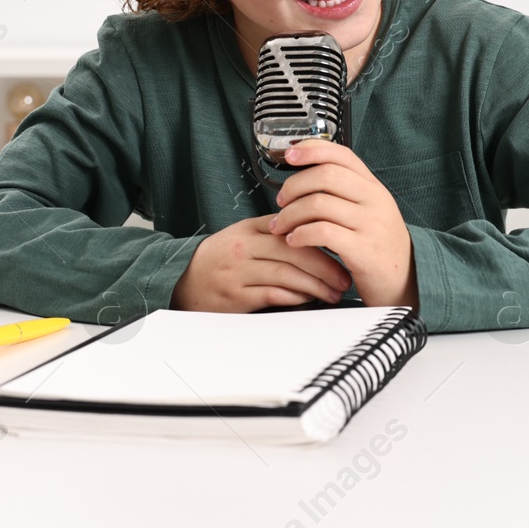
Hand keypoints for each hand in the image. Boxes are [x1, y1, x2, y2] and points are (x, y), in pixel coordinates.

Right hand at [171, 214, 352, 312]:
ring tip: (333, 293)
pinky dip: (296, 297)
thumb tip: (319, 237)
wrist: (184, 283)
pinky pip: (273, 294)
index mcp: (250, 228)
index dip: (322, 238)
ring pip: (287, 275)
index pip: (293, 227)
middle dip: (326, 266)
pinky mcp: (236, 296)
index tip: (342, 250)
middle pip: (294, 251)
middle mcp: (244, 247)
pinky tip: (309, 300)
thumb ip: (276, 235)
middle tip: (344, 278)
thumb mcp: (245, 237)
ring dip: (316, 286)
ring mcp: (239, 272)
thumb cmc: (222, 260)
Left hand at [268, 140, 419, 309]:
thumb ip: (345, 193)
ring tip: (282, 226)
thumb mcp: (370, 212)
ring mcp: (371, 224)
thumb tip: (306, 175)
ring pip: (318, 203)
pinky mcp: (363, 249)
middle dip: (293, 186)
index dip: (312, 149)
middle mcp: (374, 200)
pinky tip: (294, 241)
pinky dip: (300, 234)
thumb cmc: (380, 247)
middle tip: (281, 201)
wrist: (407, 281)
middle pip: (325, 175)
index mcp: (373, 187)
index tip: (288, 155)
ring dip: (290, 214)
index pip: (341, 155)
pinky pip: (322, 232)